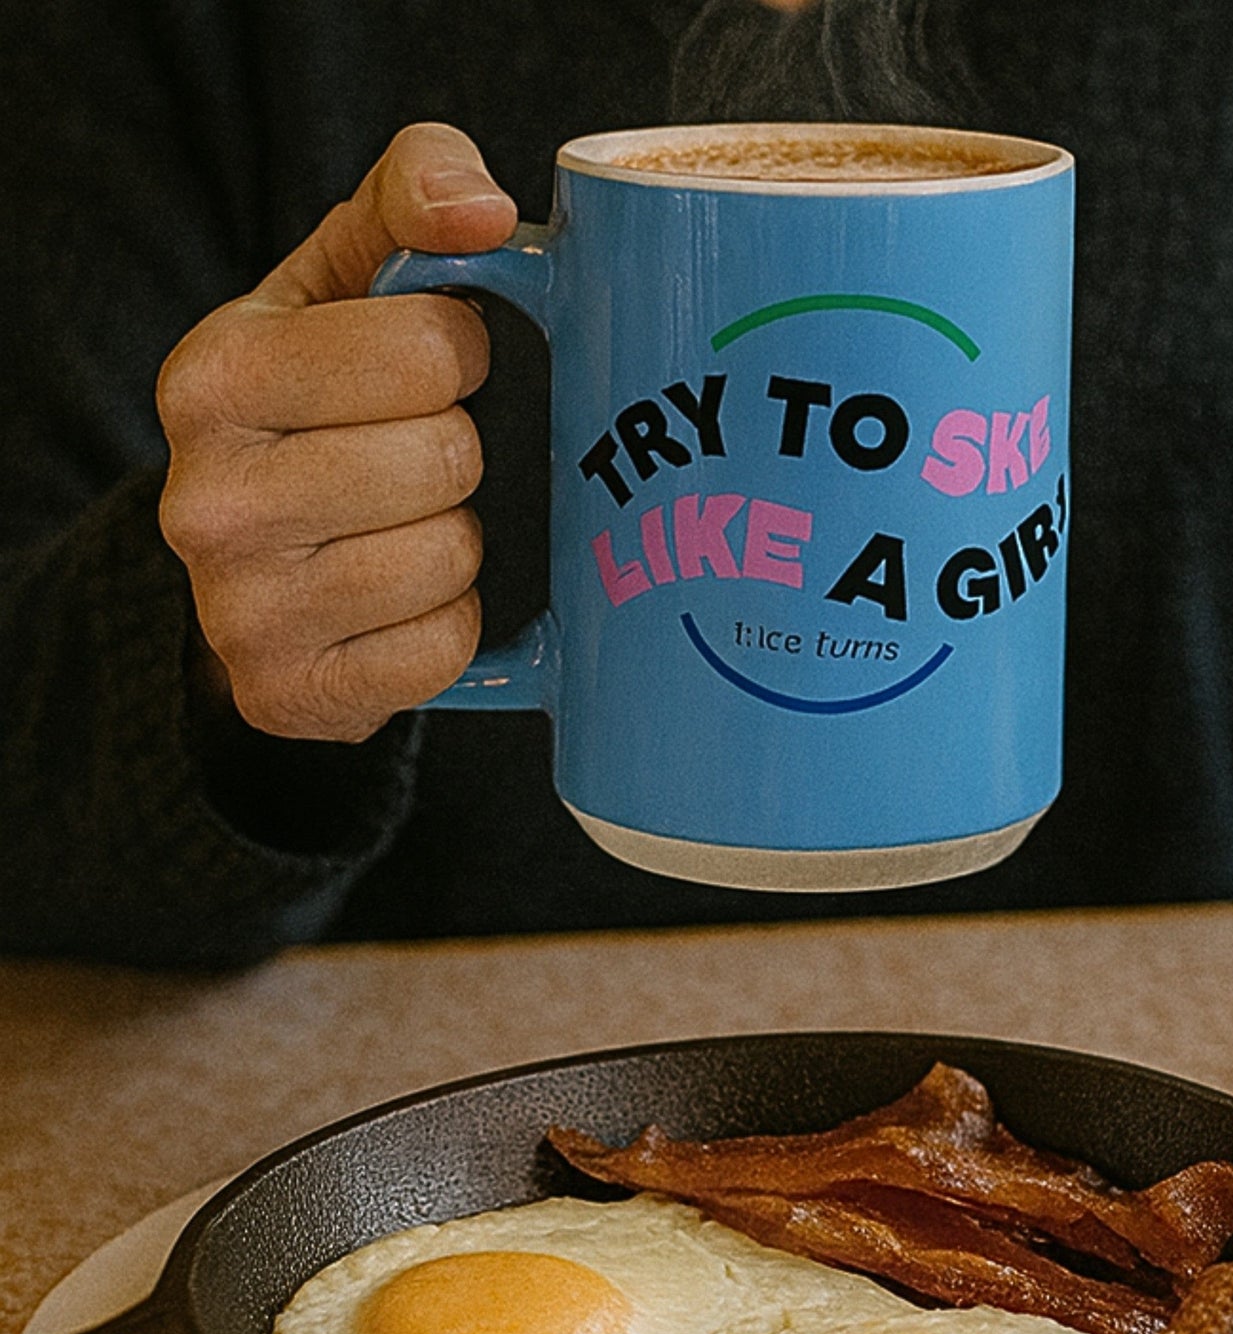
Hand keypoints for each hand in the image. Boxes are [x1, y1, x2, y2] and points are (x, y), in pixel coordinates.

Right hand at [157, 124, 516, 741]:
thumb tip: (477, 210)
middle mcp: (208, 500)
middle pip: (446, 460)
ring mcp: (243, 610)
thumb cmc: (324, 399)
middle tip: (412, 457)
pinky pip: (445, 651)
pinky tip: (401, 600)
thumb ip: (414, 193)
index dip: (457, 357)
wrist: (264, 561)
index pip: (428, 351)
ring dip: (456, 541)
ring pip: (450, 558)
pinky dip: (449, 626)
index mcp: (214, 378)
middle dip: (455, 454)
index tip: (427, 372)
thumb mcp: (350, 277)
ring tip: (403, 524)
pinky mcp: (292, 693)